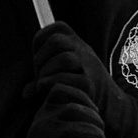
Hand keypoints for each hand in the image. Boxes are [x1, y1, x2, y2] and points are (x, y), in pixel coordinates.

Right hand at [2, 84, 110, 137]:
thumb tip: (99, 121)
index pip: (60, 90)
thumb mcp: (57, 134)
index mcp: (42, 114)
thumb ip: (71, 122)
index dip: (82, 97)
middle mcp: (40, 123)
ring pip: (78, 129)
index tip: (95, 112)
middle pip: (73, 110)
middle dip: (95, 120)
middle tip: (102, 135)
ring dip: (98, 137)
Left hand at [33, 22, 137, 137]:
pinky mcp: (89, 85)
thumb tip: (26, 93)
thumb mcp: (61, 77)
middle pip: (58, 41)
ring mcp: (89, 67)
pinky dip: (51, 85)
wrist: (112, 109)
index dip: (42, 40)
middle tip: (40, 74)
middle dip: (42, 58)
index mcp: (77, 44)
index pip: (58, 28)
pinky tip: (49, 92)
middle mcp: (84, 51)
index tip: (39, 57)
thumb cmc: (80, 90)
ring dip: (48, 71)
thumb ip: (42, 80)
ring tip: (44, 84)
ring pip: (65, 58)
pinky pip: (65, 79)